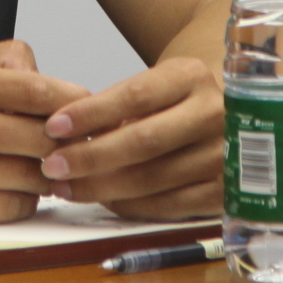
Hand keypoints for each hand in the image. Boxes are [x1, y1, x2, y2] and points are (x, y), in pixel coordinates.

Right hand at [0, 41, 88, 224]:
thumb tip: (48, 78)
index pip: (37, 91)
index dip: (76, 104)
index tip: (93, 112)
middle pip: (41, 137)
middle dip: (67, 145)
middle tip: (82, 147)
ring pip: (31, 176)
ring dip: (48, 175)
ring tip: (47, 167)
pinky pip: (9, 206)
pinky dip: (23, 199)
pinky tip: (15, 188)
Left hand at [39, 55, 223, 218]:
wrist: (229, 116)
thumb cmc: (176, 101)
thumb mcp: (153, 86)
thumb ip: (114, 104)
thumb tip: (62, 133)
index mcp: (192, 76)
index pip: (135, 95)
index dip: (91, 113)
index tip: (54, 127)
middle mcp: (216, 114)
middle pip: (143, 142)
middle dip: (90, 157)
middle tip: (52, 166)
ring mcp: (225, 156)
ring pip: (152, 179)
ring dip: (102, 187)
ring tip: (68, 186)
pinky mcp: (225, 192)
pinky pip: (168, 206)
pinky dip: (129, 206)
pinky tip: (104, 200)